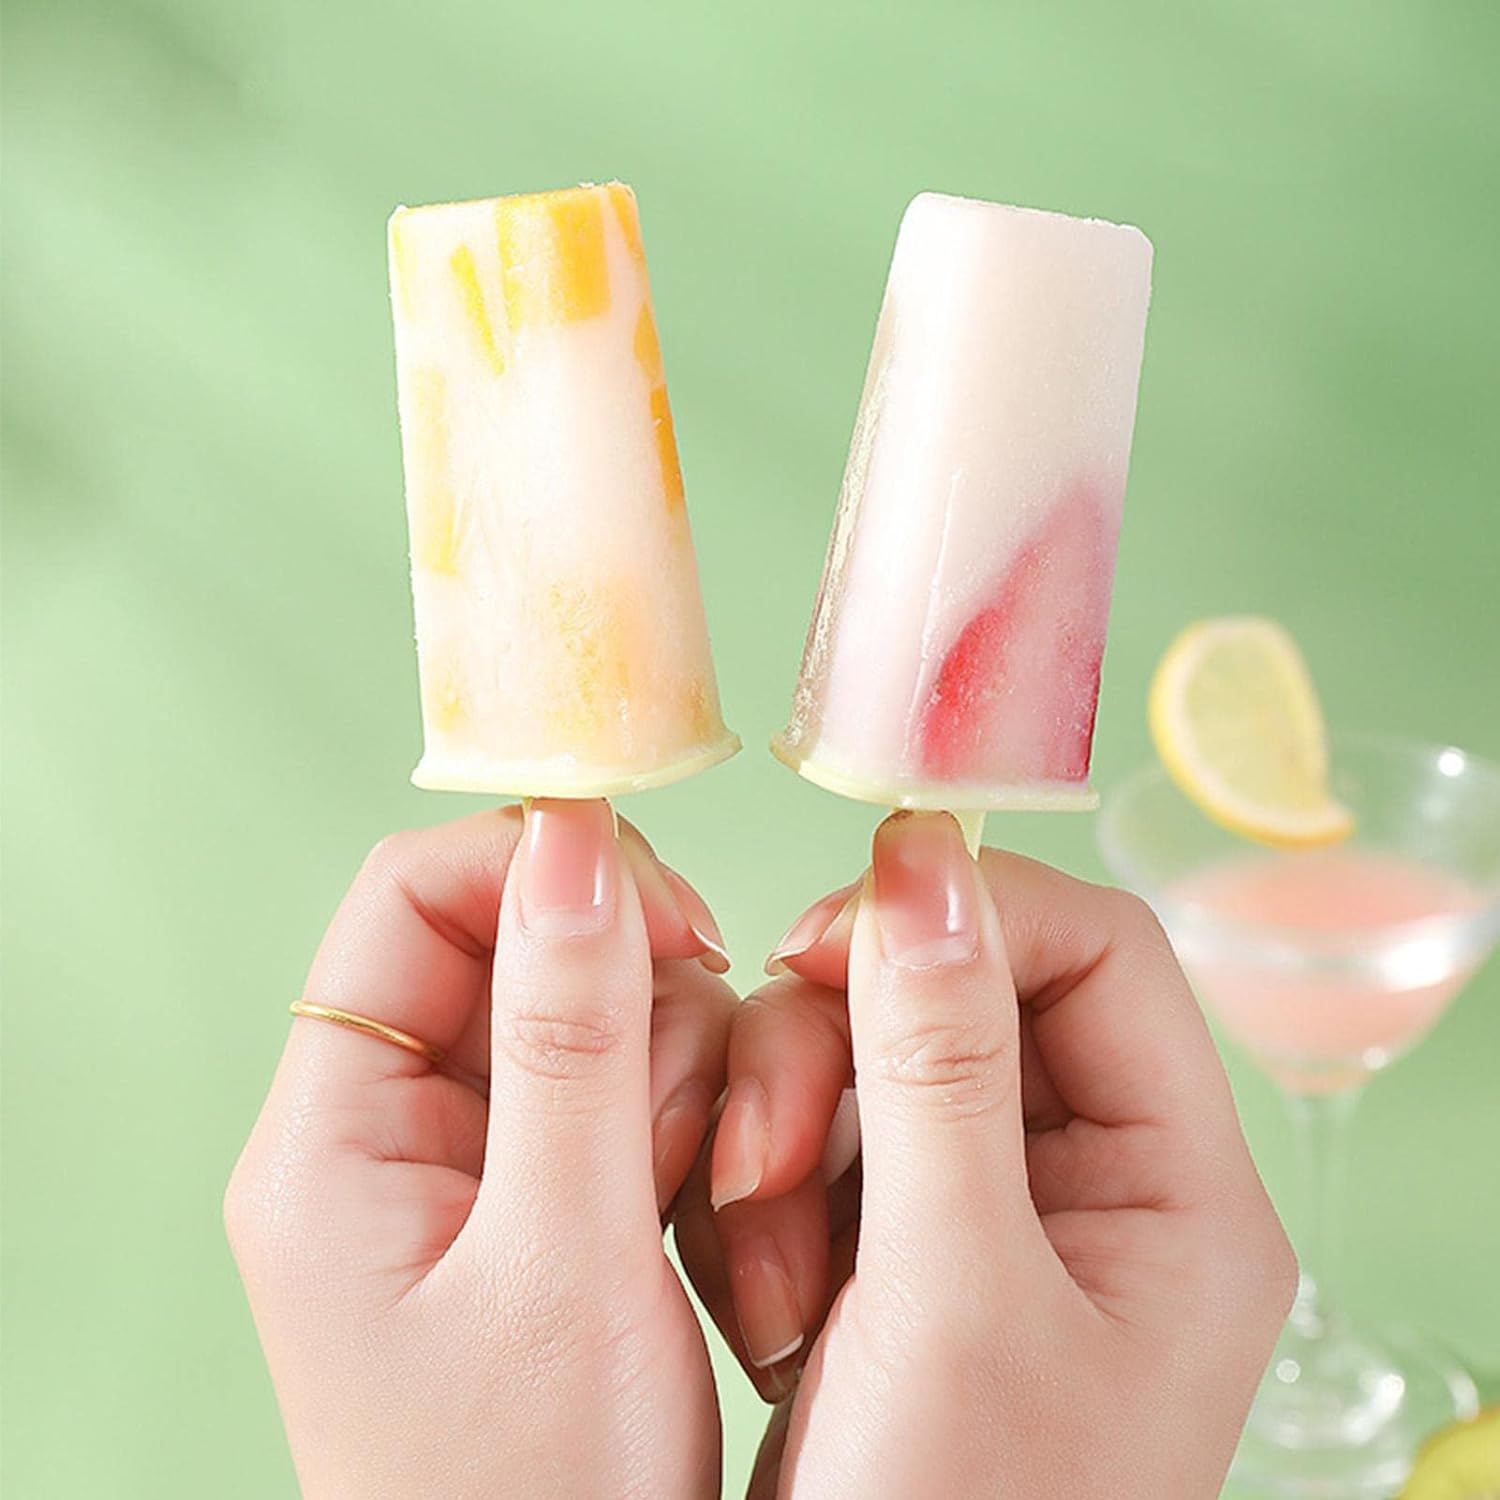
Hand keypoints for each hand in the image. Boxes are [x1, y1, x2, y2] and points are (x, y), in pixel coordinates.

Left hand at [226, 801, 735, 1498]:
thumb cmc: (540, 1499)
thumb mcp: (563, 1264)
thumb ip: (573, 1042)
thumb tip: (576, 841)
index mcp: (335, 1140)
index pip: (412, 898)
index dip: (541, 871)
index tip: (671, 919)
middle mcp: (392, 1134)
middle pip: (518, 950)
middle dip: (637, 1000)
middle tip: (704, 1108)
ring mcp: (472, 1166)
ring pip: (592, 1013)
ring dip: (681, 1070)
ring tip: (716, 1187)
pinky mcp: (541, 1198)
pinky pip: (623, 1091)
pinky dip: (687, 1120)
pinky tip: (713, 1200)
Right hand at [674, 811, 1295, 1499]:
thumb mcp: (952, 1296)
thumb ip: (938, 1065)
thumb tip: (923, 862)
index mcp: (1176, 1189)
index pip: (1098, 951)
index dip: (969, 913)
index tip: (829, 934)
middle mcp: (1091, 1183)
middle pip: (961, 997)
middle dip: (837, 1052)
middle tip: (759, 1141)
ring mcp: (984, 1212)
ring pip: (866, 1060)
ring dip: (781, 1136)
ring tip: (760, 1274)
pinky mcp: (894, 1245)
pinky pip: (816, 1137)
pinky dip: (761, 1192)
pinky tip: (756, 1297)